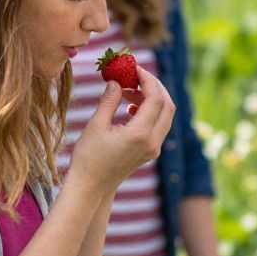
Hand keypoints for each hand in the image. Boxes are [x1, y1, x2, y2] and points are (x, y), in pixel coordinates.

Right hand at [66, 69, 174, 194]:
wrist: (92, 186)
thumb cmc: (88, 157)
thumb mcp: (96, 125)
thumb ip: (109, 100)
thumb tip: (116, 81)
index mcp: (140, 134)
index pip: (155, 98)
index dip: (147, 79)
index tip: (134, 68)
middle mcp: (152, 142)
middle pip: (168, 105)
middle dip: (155, 86)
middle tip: (137, 75)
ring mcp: (154, 148)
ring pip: (165, 115)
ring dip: (152, 98)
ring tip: (128, 91)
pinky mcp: (151, 151)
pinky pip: (159, 125)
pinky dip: (150, 111)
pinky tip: (131, 107)